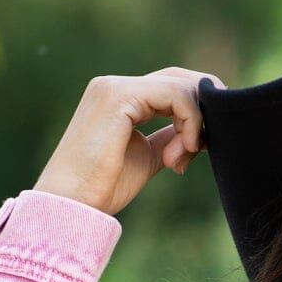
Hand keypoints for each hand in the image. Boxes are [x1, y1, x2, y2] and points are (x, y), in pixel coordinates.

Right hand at [33, 67, 226, 216]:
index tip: (198, 149)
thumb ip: (167, 138)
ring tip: (184, 156)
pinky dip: (188, 120)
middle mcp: (115, 85)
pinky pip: (173, 94)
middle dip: (203, 107)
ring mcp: (115, 86)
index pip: (169, 87)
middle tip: (207, 143)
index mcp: (119, 98)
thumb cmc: (103, 188)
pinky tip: (182, 150)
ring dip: (195, 121)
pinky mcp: (119, 96)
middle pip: (177, 78)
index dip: (195, 111)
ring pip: (178, 85)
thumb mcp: (147, 157)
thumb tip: (192, 131)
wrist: (73, 203)